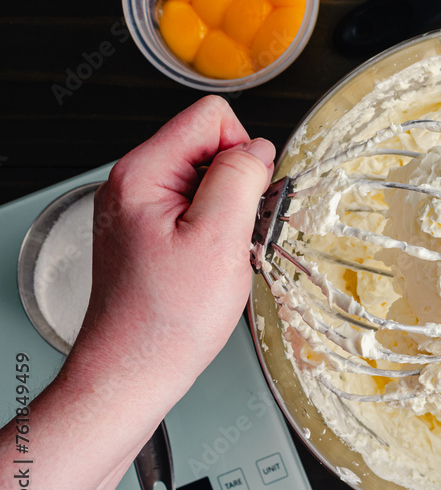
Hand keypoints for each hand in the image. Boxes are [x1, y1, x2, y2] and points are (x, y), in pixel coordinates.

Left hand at [71, 95, 274, 394]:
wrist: (135, 372)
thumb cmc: (166, 319)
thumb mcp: (219, 239)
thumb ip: (240, 178)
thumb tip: (258, 147)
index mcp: (142, 174)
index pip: (210, 118)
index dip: (243, 151)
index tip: (247, 197)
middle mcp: (133, 185)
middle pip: (208, 147)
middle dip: (237, 185)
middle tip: (233, 236)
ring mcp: (139, 210)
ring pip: (206, 182)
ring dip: (228, 213)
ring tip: (220, 256)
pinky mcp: (149, 234)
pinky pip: (196, 211)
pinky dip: (215, 233)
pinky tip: (211, 265)